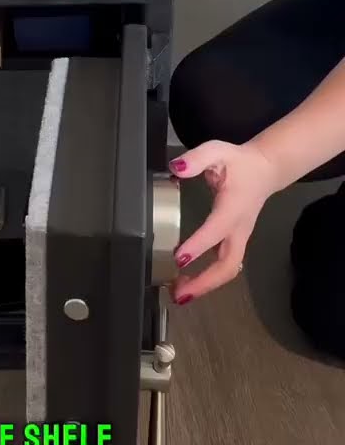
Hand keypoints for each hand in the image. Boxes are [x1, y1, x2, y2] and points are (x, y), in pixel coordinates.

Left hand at [169, 140, 281, 302]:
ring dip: (205, 285)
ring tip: (179, 293)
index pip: (216, 230)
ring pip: (227, 269)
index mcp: (233, 208)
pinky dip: (208, 277)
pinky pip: (224, 265)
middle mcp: (238, 228)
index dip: (198, 245)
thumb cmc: (239, 162)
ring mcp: (239, 238)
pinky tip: (187, 281)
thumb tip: (177, 168)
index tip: (178, 257)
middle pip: (228, 265)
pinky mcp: (236, 241)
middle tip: (178, 293)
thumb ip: (196, 158)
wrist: (265, 168)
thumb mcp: (216, 151)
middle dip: (204, 282)